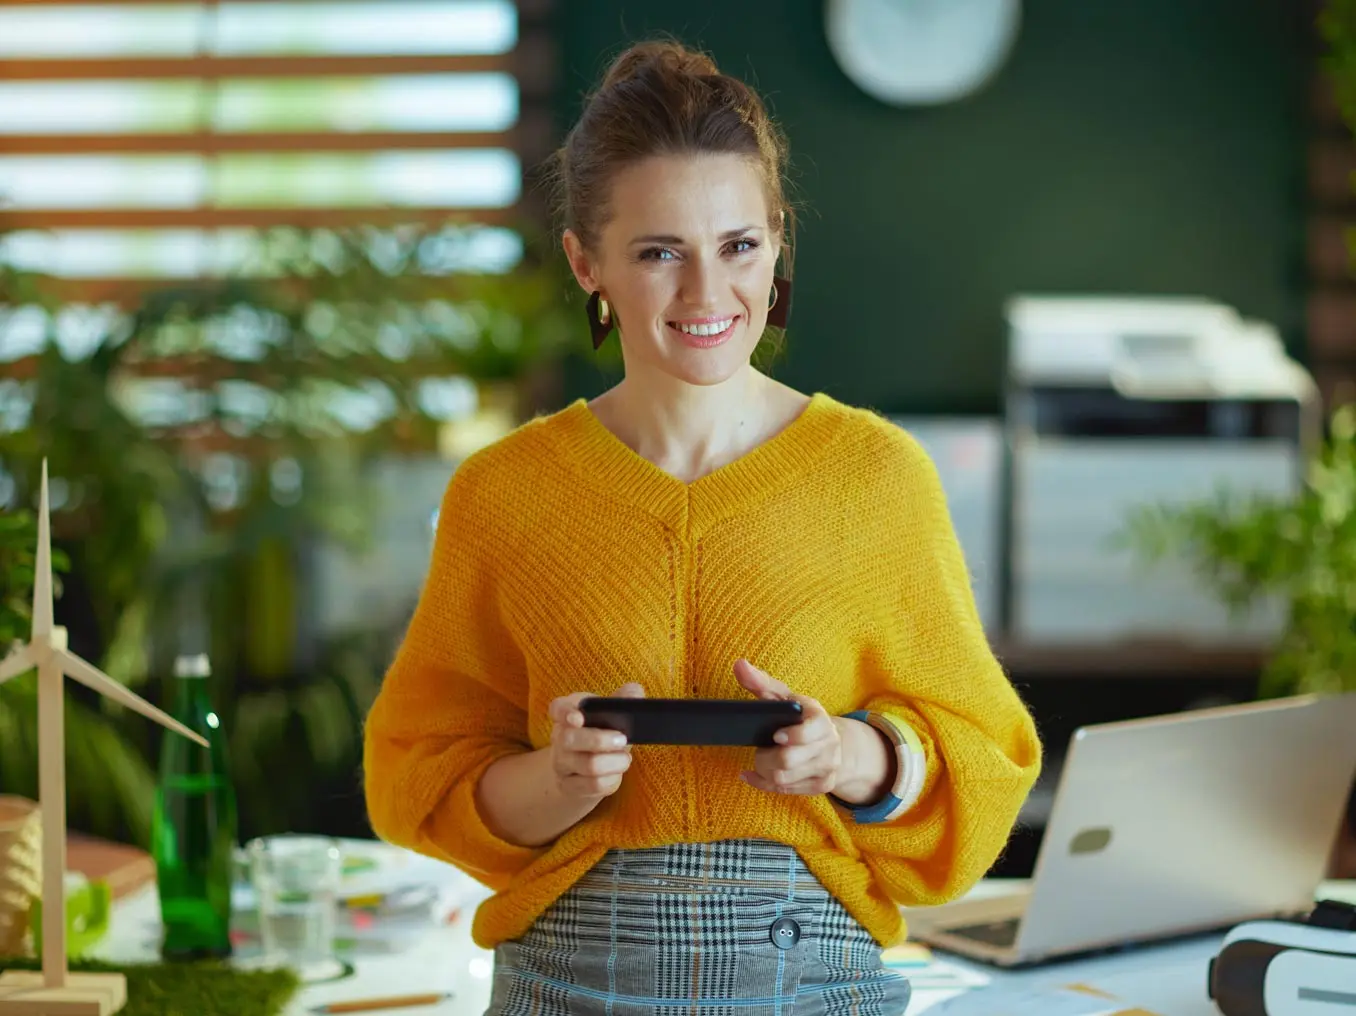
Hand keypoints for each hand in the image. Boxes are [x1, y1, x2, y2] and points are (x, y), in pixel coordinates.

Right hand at [548, 683, 643, 800]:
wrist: (585, 767)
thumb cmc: (601, 732)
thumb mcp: (609, 713)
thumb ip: (623, 699)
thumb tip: (635, 691)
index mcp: (567, 713)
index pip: (558, 708)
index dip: (565, 712)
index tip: (577, 717)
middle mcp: (559, 737)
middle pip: (570, 739)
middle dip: (600, 740)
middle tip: (623, 739)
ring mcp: (561, 763)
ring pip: (587, 765)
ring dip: (614, 762)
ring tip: (625, 757)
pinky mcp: (569, 786)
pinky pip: (593, 785)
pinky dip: (612, 779)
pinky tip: (616, 773)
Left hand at [733, 659, 843, 795]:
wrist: (830, 741)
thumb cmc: (799, 715)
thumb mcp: (783, 697)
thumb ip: (761, 682)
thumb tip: (739, 665)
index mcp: (822, 720)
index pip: (809, 733)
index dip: (791, 737)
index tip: (776, 736)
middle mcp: (830, 746)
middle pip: (787, 761)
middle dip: (766, 756)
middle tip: (762, 748)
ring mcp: (827, 768)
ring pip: (783, 779)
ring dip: (764, 770)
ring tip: (762, 759)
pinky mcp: (821, 786)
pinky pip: (785, 792)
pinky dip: (764, 783)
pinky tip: (755, 774)